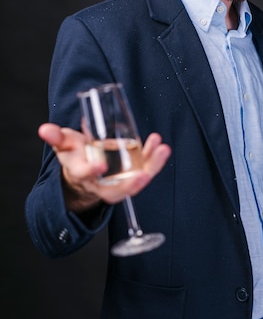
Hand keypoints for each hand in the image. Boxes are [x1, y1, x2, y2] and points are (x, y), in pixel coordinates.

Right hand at [38, 123, 171, 211]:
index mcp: (81, 173)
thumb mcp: (65, 144)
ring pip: (135, 181)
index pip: (85, 174)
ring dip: (151, 168)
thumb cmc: (76, 155)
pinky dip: (154, 160)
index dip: (91, 171)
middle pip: (116, 189)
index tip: (100, 165)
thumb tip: (44, 129)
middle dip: (130, 184)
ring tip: (162, 150)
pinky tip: (160, 145)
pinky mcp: (131, 176)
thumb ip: (56, 137)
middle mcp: (101, 183)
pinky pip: (145, 171)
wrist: (87, 168)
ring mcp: (118, 181)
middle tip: (143, 175)